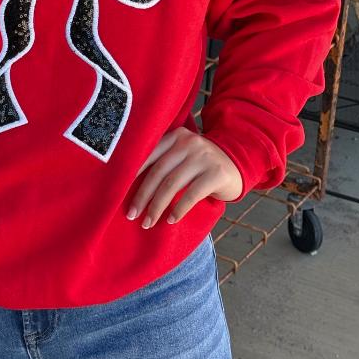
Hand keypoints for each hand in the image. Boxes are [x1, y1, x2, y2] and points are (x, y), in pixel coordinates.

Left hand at [127, 126, 242, 227]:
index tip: (119, 195)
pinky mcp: (216, 173)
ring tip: (148, 222)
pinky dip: (179, 209)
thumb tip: (130, 186)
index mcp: (175, 136)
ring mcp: (204, 157)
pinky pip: (192, 194)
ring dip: (157, 206)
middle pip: (158, 172)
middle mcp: (188, 143)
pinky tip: (171, 220)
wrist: (238, 163)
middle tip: (132, 215)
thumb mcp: (183, 154)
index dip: (133, 177)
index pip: (149, 156)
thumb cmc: (201, 164)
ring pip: (172, 184)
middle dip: (142, 196)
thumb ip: (164, 161)